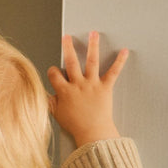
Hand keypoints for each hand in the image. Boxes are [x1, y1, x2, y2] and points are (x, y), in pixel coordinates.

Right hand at [48, 31, 128, 146]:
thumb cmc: (75, 126)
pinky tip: (124, 51)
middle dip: (68, 48)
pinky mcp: (105, 88)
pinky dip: (120, 61)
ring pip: (91, 61)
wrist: (92, 134)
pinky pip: (114, 72)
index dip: (53, 72)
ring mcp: (92, 85)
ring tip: (93, 33)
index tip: (54, 72)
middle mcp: (78, 85)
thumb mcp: (57, 115)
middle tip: (67, 38)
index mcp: (65, 92)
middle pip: (71, 62)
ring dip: (92, 45)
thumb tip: (42, 94)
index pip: (55, 75)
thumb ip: (50, 102)